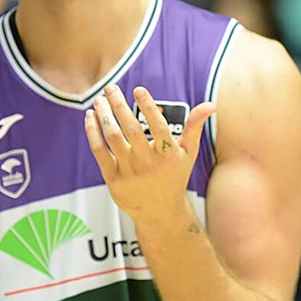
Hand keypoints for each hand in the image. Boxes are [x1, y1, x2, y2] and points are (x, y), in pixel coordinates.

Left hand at [85, 85, 212, 222]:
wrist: (159, 213)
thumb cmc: (174, 177)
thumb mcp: (187, 154)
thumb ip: (195, 127)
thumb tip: (210, 105)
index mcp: (168, 155)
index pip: (158, 126)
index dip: (147, 106)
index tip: (138, 89)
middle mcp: (149, 164)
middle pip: (131, 129)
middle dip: (119, 105)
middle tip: (110, 87)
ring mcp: (130, 172)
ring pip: (113, 138)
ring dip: (104, 115)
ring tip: (100, 99)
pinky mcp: (114, 180)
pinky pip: (100, 152)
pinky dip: (93, 133)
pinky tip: (90, 117)